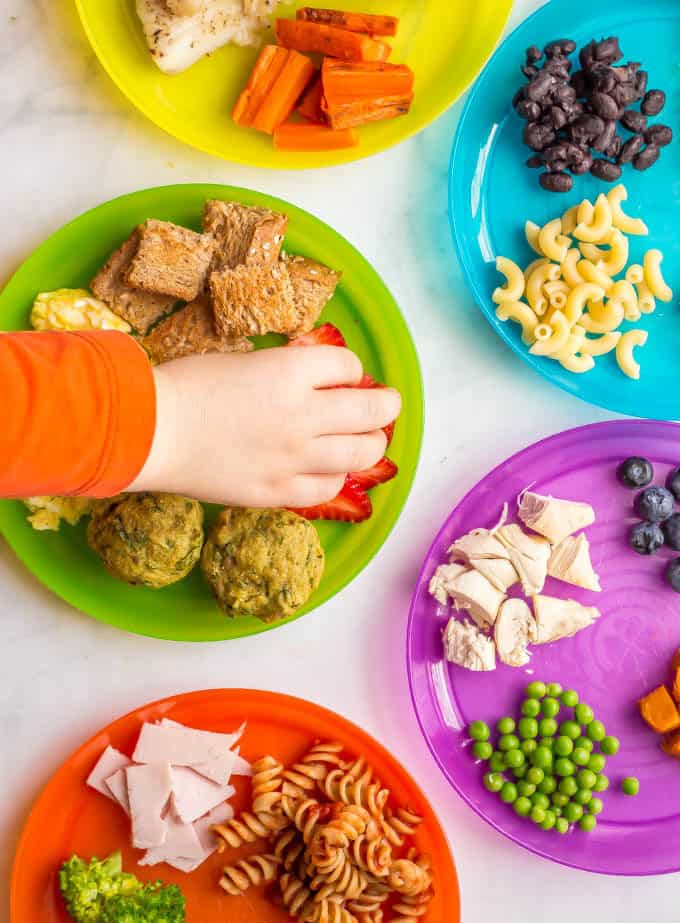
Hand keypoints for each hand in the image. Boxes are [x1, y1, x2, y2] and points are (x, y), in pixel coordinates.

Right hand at [129, 346, 400, 507]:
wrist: (151, 432)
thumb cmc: (187, 386)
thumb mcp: (243, 359)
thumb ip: (285, 367)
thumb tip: (313, 369)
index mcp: (292, 371)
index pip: (349, 367)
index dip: (349, 369)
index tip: (343, 376)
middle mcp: (304, 414)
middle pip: (374, 410)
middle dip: (384, 405)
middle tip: (383, 404)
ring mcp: (294, 457)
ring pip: (363, 453)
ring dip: (371, 443)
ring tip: (366, 440)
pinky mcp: (278, 491)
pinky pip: (328, 487)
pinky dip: (335, 476)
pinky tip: (327, 469)